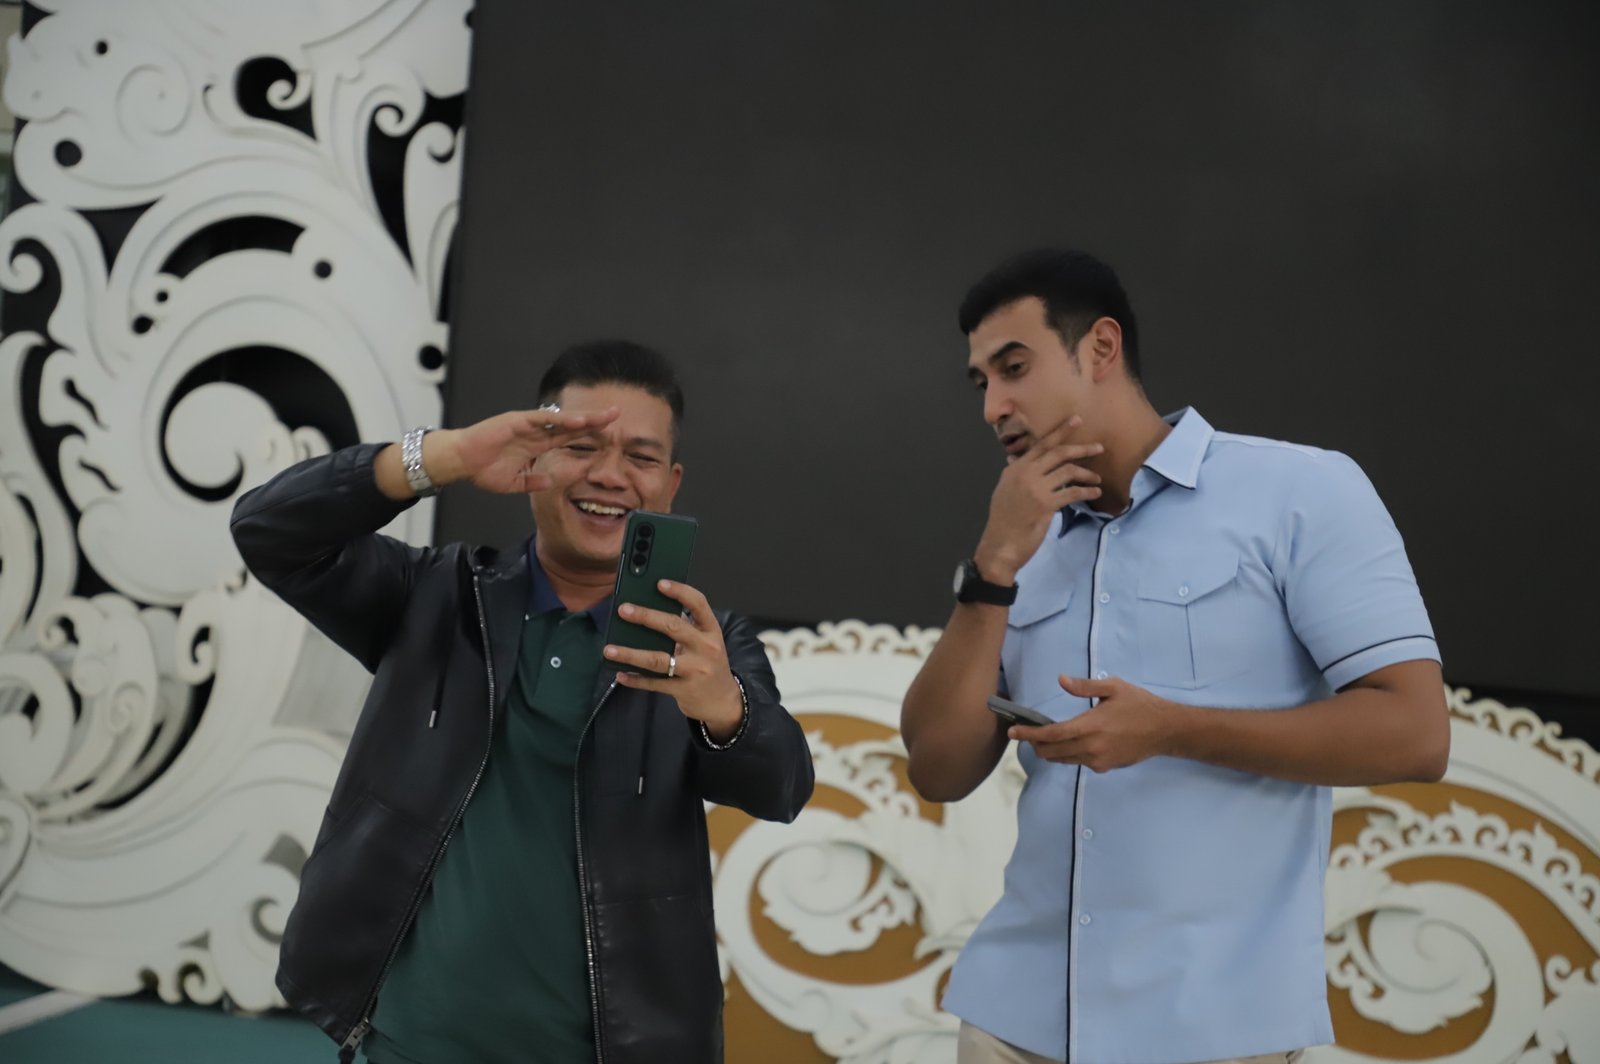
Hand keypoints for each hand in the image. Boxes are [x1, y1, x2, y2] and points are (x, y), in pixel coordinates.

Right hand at [430, 406, 620, 493]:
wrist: (461, 462)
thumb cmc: (483, 469)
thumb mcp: (515, 483)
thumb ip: (534, 481)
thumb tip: (551, 483)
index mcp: (537, 445)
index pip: (570, 438)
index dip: (589, 436)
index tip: (610, 435)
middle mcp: (536, 432)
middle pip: (571, 425)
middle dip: (594, 420)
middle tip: (617, 414)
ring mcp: (528, 425)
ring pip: (562, 419)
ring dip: (584, 418)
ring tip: (605, 416)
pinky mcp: (517, 421)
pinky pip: (543, 419)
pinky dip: (561, 419)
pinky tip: (577, 421)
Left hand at [602, 580, 743, 737]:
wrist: (724, 701)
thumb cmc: (709, 665)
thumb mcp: (705, 642)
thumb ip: (684, 627)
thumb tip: (649, 609)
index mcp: (711, 631)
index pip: (699, 604)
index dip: (680, 591)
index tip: (659, 583)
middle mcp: (706, 648)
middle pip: (673, 628)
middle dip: (646, 617)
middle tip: (623, 610)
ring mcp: (695, 670)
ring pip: (658, 659)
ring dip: (631, 654)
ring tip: (609, 649)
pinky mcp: (684, 690)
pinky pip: (654, 683)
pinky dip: (635, 680)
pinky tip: (620, 674)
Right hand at [973, 417, 1102, 582]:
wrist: (1000, 546)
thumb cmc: (1004, 521)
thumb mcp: (1005, 491)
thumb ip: (1017, 475)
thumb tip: (1020, 461)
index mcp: (1015, 469)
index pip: (1040, 444)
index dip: (1060, 431)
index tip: (1076, 420)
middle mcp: (1025, 474)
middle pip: (1058, 453)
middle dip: (1081, 448)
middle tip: (1099, 447)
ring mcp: (1035, 488)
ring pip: (1067, 471)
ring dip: (1086, 474)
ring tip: (1097, 479)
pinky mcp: (1045, 504)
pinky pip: (1072, 492)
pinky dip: (1086, 492)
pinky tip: (1094, 493)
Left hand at [1008, 675, 1180, 771]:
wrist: (1166, 730)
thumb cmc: (1140, 705)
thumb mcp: (1114, 687)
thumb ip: (1084, 686)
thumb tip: (1061, 680)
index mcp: (1090, 726)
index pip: (1051, 734)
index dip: (1029, 734)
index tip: (1012, 731)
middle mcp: (1091, 748)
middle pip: (1052, 752)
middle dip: (1035, 743)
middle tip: (1026, 733)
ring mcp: (1098, 760)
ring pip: (1063, 759)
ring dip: (1050, 750)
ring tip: (1043, 737)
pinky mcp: (1105, 767)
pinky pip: (1078, 762)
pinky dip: (1068, 754)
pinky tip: (1069, 742)